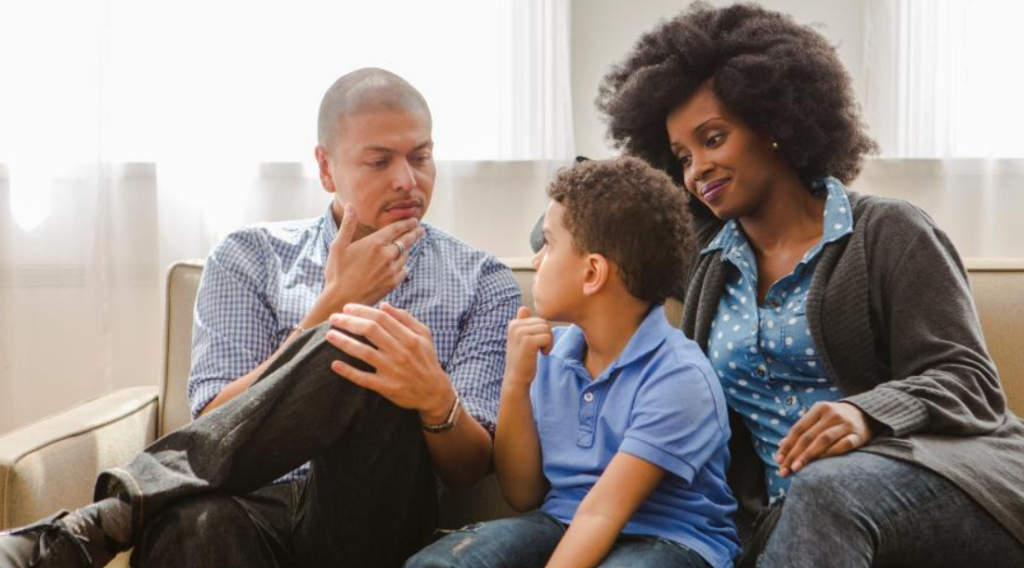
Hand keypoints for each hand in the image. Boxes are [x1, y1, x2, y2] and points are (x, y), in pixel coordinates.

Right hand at [320, 203, 425, 309]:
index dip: (407, 223)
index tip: (414, 220)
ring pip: (405, 254)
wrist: (342, 300)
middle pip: (407, 240)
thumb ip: (348, 225)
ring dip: (409, 248)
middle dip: (415, 233)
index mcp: (374, 243)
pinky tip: (402, 263)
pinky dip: (404, 264)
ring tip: (410, 244)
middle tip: (420, 229)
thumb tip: (350, 206)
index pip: (396, 228)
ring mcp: (391, 269)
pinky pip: (404, 269)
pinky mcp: (393, 282)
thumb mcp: (338, 246)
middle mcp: (386, 255)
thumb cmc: (337, 273)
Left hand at [324, 302, 453, 422]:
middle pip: (370, 331)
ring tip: (329, 335)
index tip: (346, 308)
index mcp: (410, 338)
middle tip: (333, 318)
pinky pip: (363, 378)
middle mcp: (401, 352)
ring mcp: (392, 370)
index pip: (381, 318)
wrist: (434, 392)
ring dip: (344, 342)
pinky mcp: (386, 387)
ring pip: (364, 353)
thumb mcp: (424, 335)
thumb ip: (405, 319)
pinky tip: (334, 364)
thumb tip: (384, 305)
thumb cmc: (427, 360)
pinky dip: (348, 371)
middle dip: (349, 322)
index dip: (362, 311)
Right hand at [504, 307, 552, 387]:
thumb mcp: (520, 339)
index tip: (534, 344)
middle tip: (539, 348)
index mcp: (514, 323)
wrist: (516, 378)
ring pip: (547, 329)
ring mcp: (520, 333)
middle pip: (544, 322)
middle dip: (546, 336)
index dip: (542, 332)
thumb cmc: (522, 359)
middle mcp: (515, 325)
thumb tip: (523, 308)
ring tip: (539, 351)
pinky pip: (548, 337)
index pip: (539, 319)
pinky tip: (541, 354)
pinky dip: (548, 347)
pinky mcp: (527, 342)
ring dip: (548, 342)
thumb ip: (522, 323)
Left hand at [776, 401, 873, 476]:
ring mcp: (846, 424)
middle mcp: (832, 414)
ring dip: (808, 456)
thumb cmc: (835, 419)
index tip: (778, 460)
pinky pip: (844, 445)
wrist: (867, 414)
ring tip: (797, 469)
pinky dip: (831, 453)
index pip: (798, 429)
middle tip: (784, 469)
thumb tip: (781, 445)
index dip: (787, 445)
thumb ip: (802, 431)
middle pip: (809, 436)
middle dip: (794, 454)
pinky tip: (821, 463)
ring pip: (823, 440)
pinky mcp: (859, 435)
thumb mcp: (818, 419)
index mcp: (819, 408)